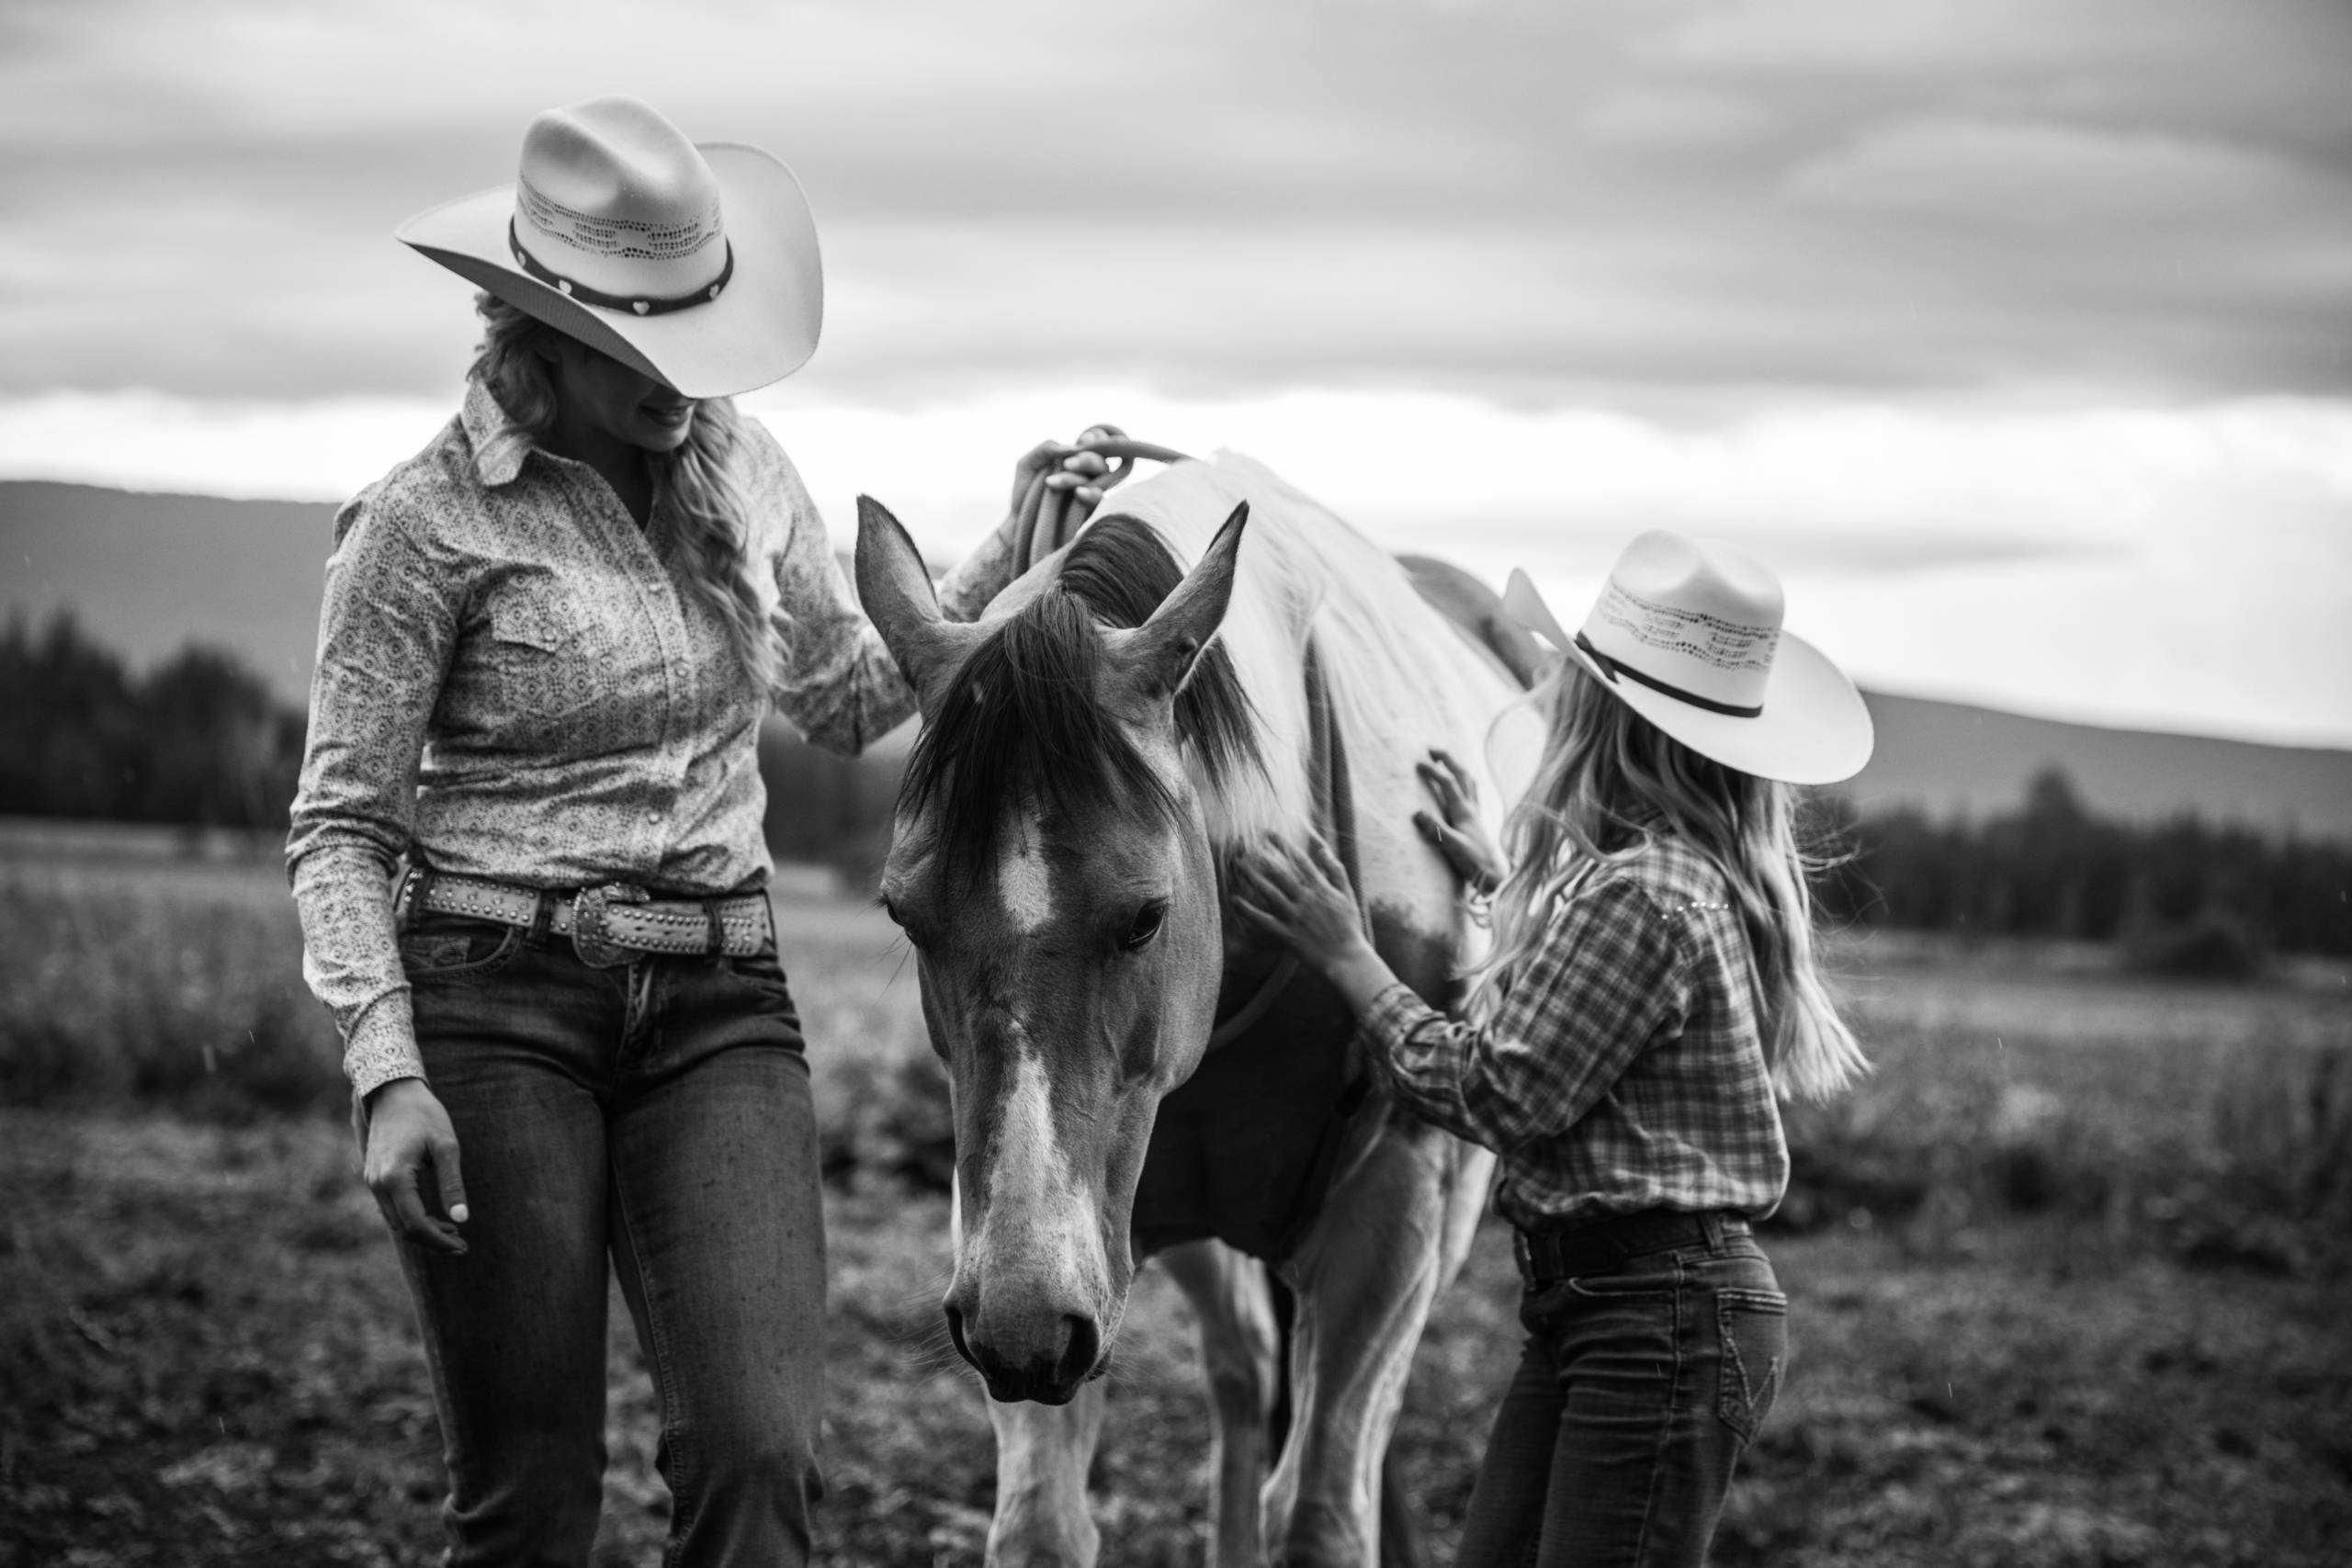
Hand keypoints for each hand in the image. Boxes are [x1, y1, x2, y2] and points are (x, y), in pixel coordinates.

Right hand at [361, 1077, 469, 1254]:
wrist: (393, 1091)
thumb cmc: (424, 1114)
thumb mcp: (446, 1146)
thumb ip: (452, 1184)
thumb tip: (463, 1218)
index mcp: (395, 1179)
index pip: (416, 1225)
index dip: (439, 1240)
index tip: (463, 1246)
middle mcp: (377, 1185)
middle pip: (404, 1228)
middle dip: (433, 1240)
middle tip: (462, 1244)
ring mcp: (372, 1181)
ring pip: (395, 1221)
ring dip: (423, 1230)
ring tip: (453, 1231)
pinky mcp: (373, 1177)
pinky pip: (391, 1208)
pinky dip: (411, 1217)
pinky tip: (434, 1216)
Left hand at [1008, 428, 1116, 516]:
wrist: (1019, 522)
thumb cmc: (1025, 492)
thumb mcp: (1027, 465)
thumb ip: (1045, 449)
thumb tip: (1071, 448)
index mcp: (1074, 459)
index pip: (1096, 443)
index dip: (1096, 439)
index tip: (1085, 440)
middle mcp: (1087, 473)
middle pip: (1100, 461)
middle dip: (1085, 460)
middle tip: (1066, 464)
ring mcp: (1091, 491)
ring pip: (1099, 478)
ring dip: (1077, 477)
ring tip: (1051, 482)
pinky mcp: (1091, 509)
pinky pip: (1099, 499)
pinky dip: (1091, 494)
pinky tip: (1078, 493)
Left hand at [1230, 836, 1371, 971]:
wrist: (1346, 959)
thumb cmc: (1349, 927)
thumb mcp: (1347, 894)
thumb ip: (1335, 870)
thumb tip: (1322, 849)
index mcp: (1321, 888)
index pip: (1299, 860)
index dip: (1283, 844)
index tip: (1269, 832)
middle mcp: (1306, 900)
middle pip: (1280, 873)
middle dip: (1261, 856)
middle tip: (1244, 844)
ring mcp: (1295, 917)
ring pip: (1269, 892)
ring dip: (1252, 876)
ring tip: (1238, 864)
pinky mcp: (1287, 934)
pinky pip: (1263, 920)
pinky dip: (1248, 910)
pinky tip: (1234, 900)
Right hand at [1413, 748, 1504, 895]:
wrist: (1495, 876)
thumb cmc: (1475, 862)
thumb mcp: (1452, 847)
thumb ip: (1436, 829)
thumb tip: (1417, 812)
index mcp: (1464, 812)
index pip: (1448, 783)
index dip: (1433, 771)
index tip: (1417, 763)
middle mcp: (1472, 809)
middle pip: (1462, 775)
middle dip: (1448, 760)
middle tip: (1433, 749)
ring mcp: (1476, 815)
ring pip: (1470, 783)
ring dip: (1458, 768)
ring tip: (1447, 761)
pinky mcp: (1478, 823)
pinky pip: (1473, 794)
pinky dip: (1465, 784)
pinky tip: (1462, 788)